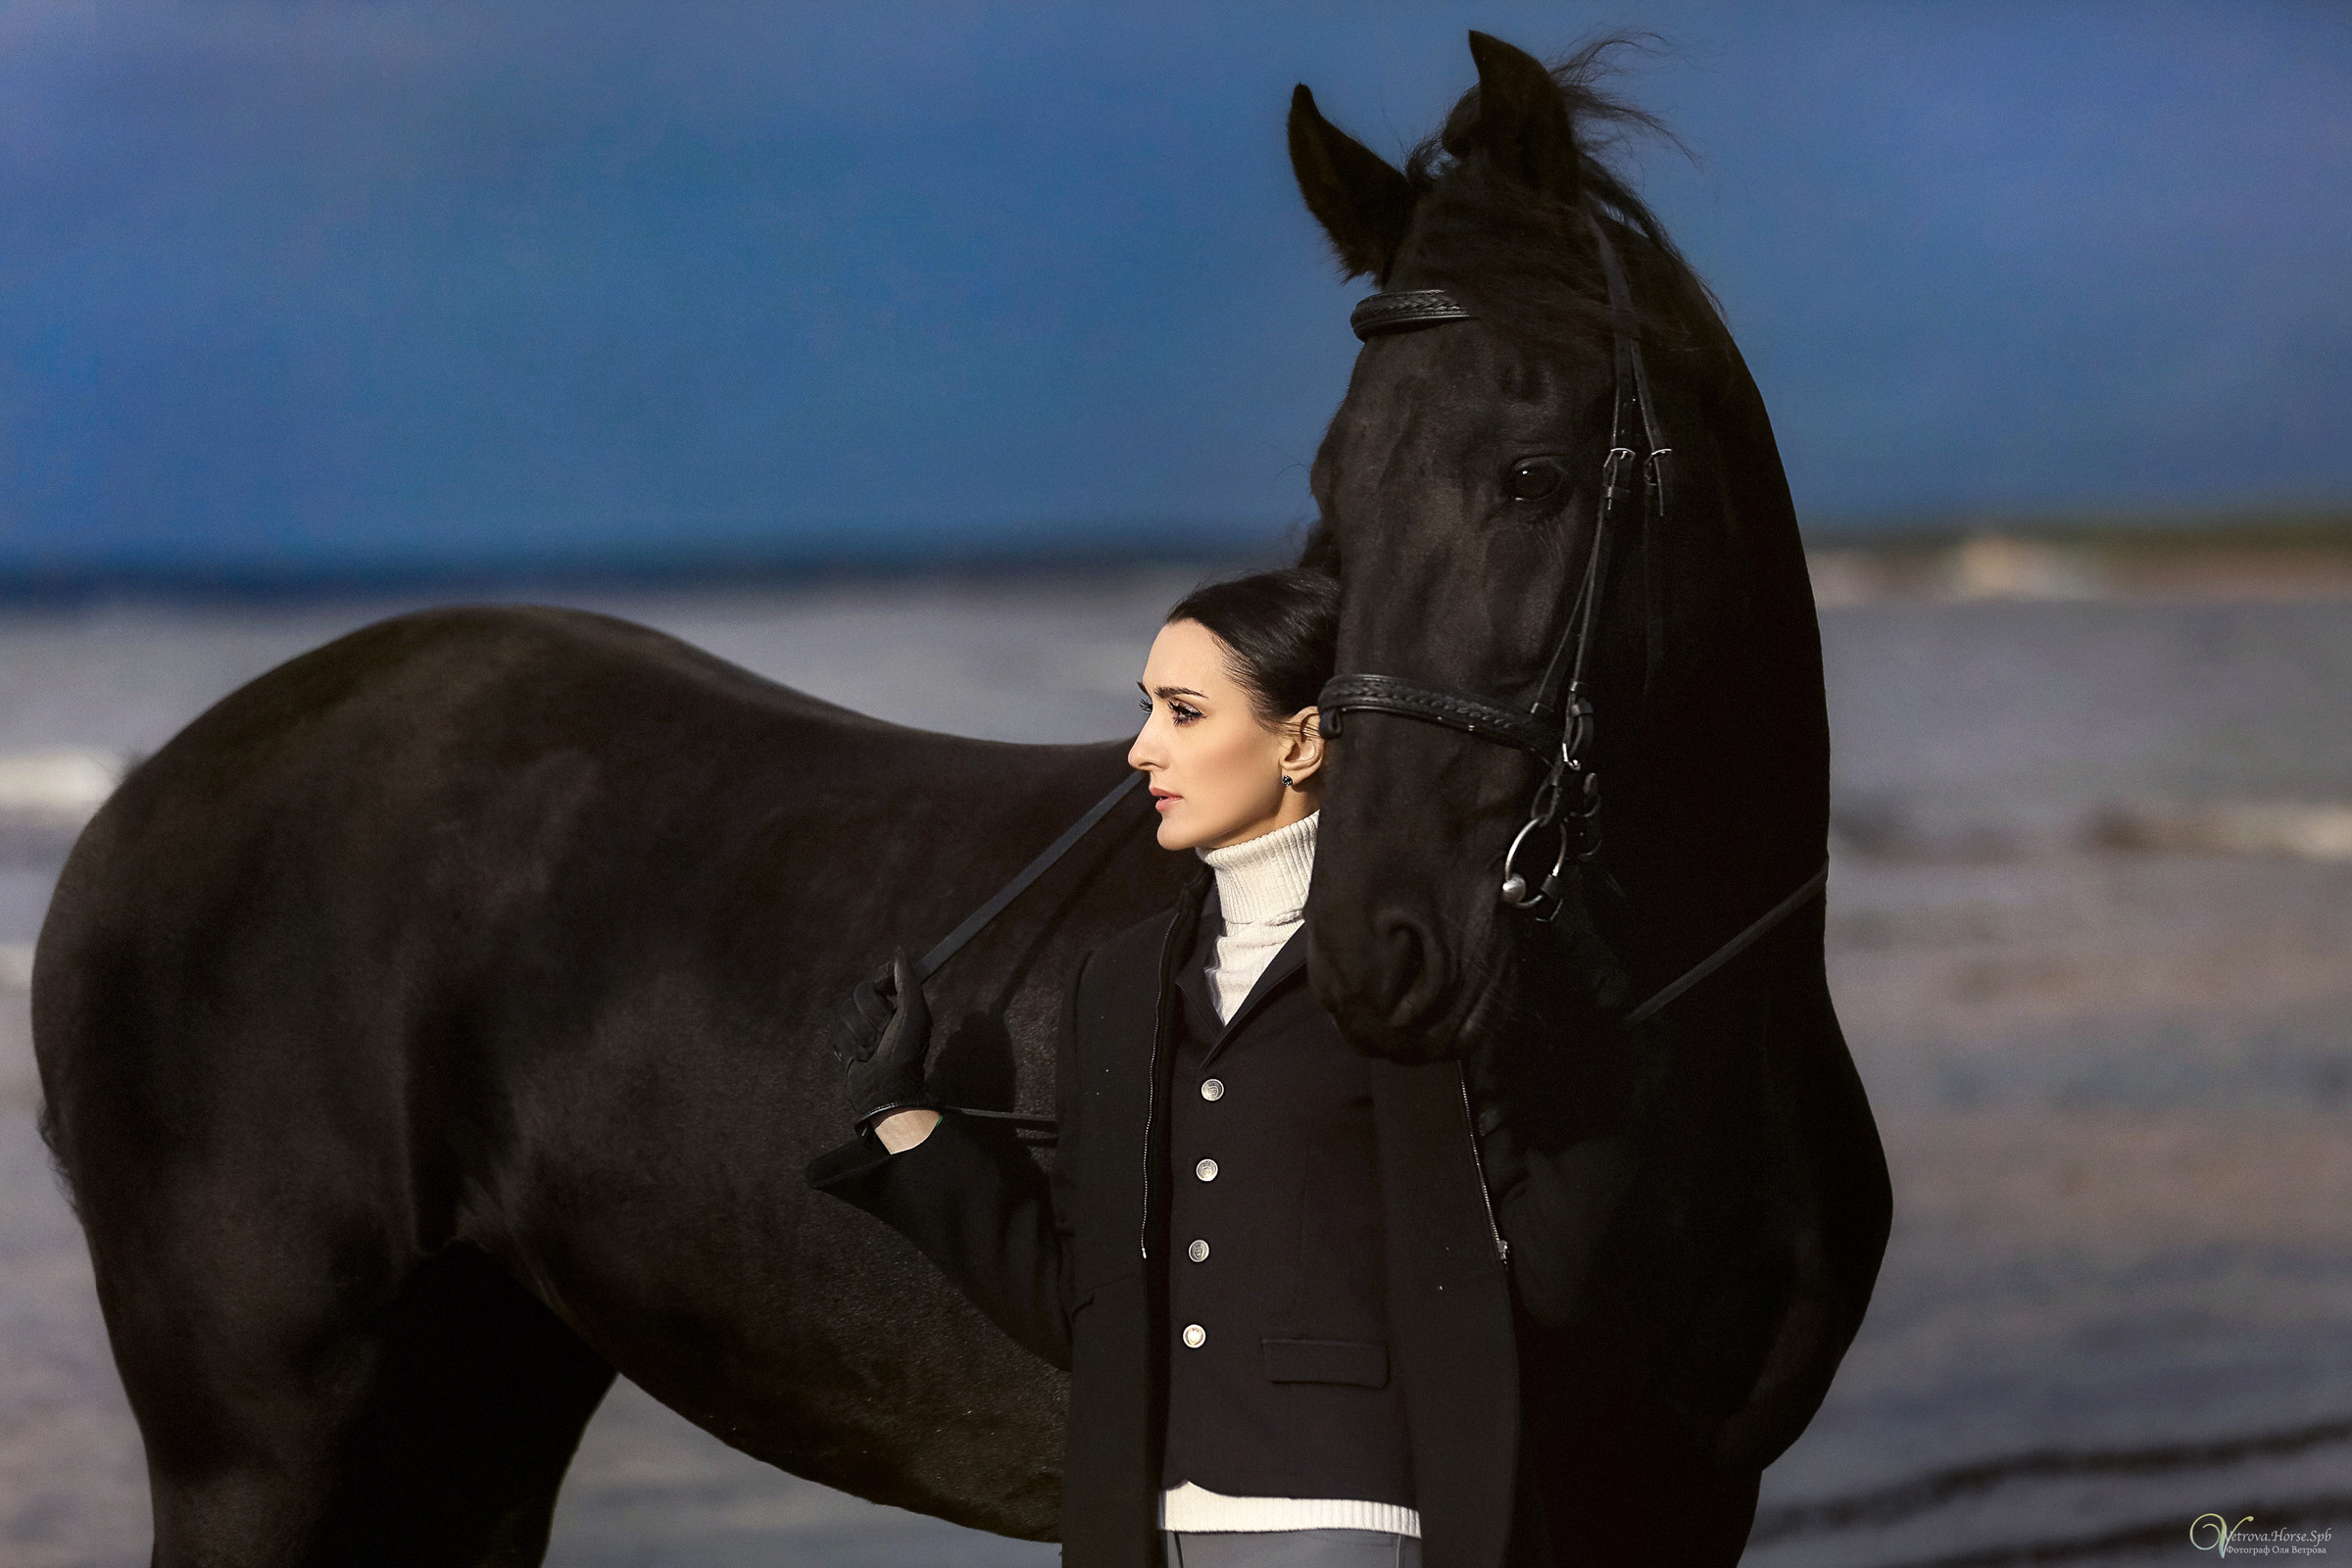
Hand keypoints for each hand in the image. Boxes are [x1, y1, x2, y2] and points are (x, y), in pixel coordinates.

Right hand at [840, 949, 937, 1133]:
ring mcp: (861, 1027)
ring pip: (846, 1010)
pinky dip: (849, 1044)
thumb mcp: (913, 1014)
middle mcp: (880, 1013)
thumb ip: (907, 981)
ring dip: (860, 1032)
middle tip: (883, 1031)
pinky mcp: (845, 1042)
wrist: (883, 1090)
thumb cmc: (904, 1053)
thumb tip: (899, 952)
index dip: (881, 982)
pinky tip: (862, 1056)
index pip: (881, 977)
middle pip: (860, 992)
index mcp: (899, 1003)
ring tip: (873, 1048)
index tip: (884, 990)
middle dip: (871, 1014)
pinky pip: (837, 1030)